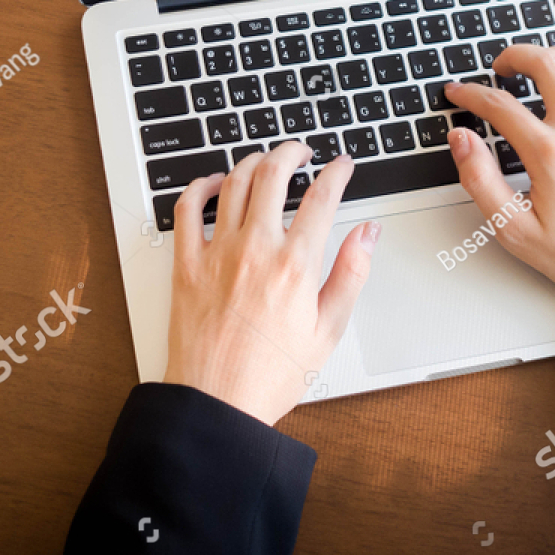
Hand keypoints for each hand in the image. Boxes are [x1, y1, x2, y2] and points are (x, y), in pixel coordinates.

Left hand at [163, 142, 380, 424]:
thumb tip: (368, 235)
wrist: (216, 404)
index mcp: (295, 266)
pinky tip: (214, 182)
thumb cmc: (270, 375)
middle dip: (292, 151)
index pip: (322, 197)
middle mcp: (255, 250)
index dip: (336, 173)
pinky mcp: (186, 264)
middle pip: (274, 174)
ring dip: (253, 161)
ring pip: (234, 182)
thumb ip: (351, 274)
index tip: (341, 165)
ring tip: (266, 160)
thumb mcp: (328, 329)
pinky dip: (202, 186)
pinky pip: (187, 209)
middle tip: (302, 151)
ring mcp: (217, 253)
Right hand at [443, 46, 554, 329]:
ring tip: (538, 65)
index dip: (471, 94)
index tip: (458, 93)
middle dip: (514, 56)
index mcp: (551, 156)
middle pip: (547, 64)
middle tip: (500, 69)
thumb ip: (480, 180)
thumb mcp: (513, 229)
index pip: (500, 106)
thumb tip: (461, 139)